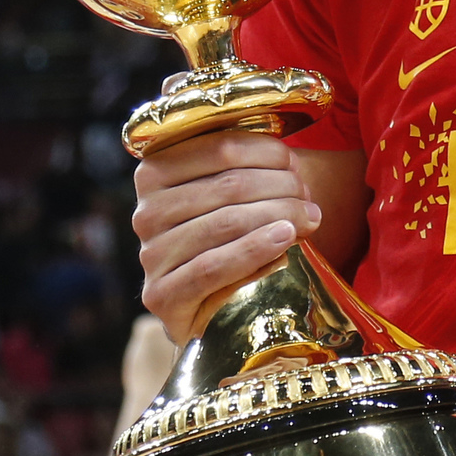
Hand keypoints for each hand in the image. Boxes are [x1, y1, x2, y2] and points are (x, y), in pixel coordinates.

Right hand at [132, 131, 321, 341]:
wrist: (208, 307)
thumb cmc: (227, 239)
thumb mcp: (230, 195)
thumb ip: (246, 165)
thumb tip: (288, 160)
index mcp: (154, 172)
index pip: (219, 148)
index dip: (266, 152)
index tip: (296, 164)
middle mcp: (146, 211)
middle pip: (228, 186)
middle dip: (281, 186)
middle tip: (309, 197)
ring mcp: (150, 254)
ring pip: (225, 223)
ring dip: (279, 215)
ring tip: (310, 217)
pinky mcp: (160, 295)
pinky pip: (212, 267)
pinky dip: (254, 249)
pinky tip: (285, 239)